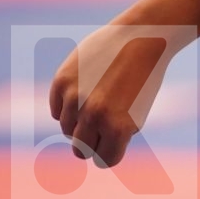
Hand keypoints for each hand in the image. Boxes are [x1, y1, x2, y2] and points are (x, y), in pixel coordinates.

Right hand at [47, 23, 187, 167]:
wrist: (142, 38)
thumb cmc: (143, 79)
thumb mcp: (136, 115)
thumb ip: (112, 136)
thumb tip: (85, 151)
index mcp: (118, 127)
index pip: (104, 160)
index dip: (109, 152)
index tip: (114, 141)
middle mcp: (94, 115)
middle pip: (80, 150)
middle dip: (90, 141)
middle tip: (102, 122)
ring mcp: (75, 98)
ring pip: (67, 129)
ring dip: (79, 121)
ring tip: (99, 99)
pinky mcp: (61, 82)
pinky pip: (56, 111)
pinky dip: (67, 106)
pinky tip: (85, 89)